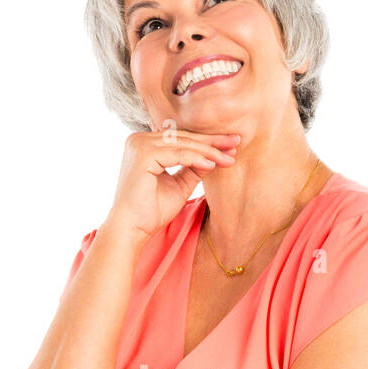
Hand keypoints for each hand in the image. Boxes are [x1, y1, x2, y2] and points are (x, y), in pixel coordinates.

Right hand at [107, 128, 240, 240]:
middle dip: (211, 142)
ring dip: (208, 151)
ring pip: (183, 144)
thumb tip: (213, 157)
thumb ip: (193, 169)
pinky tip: (213, 165)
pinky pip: (177, 154)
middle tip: (236, 143)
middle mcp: (139, 139)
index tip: (229, 148)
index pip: (180, 139)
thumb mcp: (179, 186)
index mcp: (145, 145)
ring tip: (229, 158)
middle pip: (183, 138)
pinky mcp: (143, 154)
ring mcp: (139, 145)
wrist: (131, 230)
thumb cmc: (150, 212)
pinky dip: (196, 159)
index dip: (206, 143)